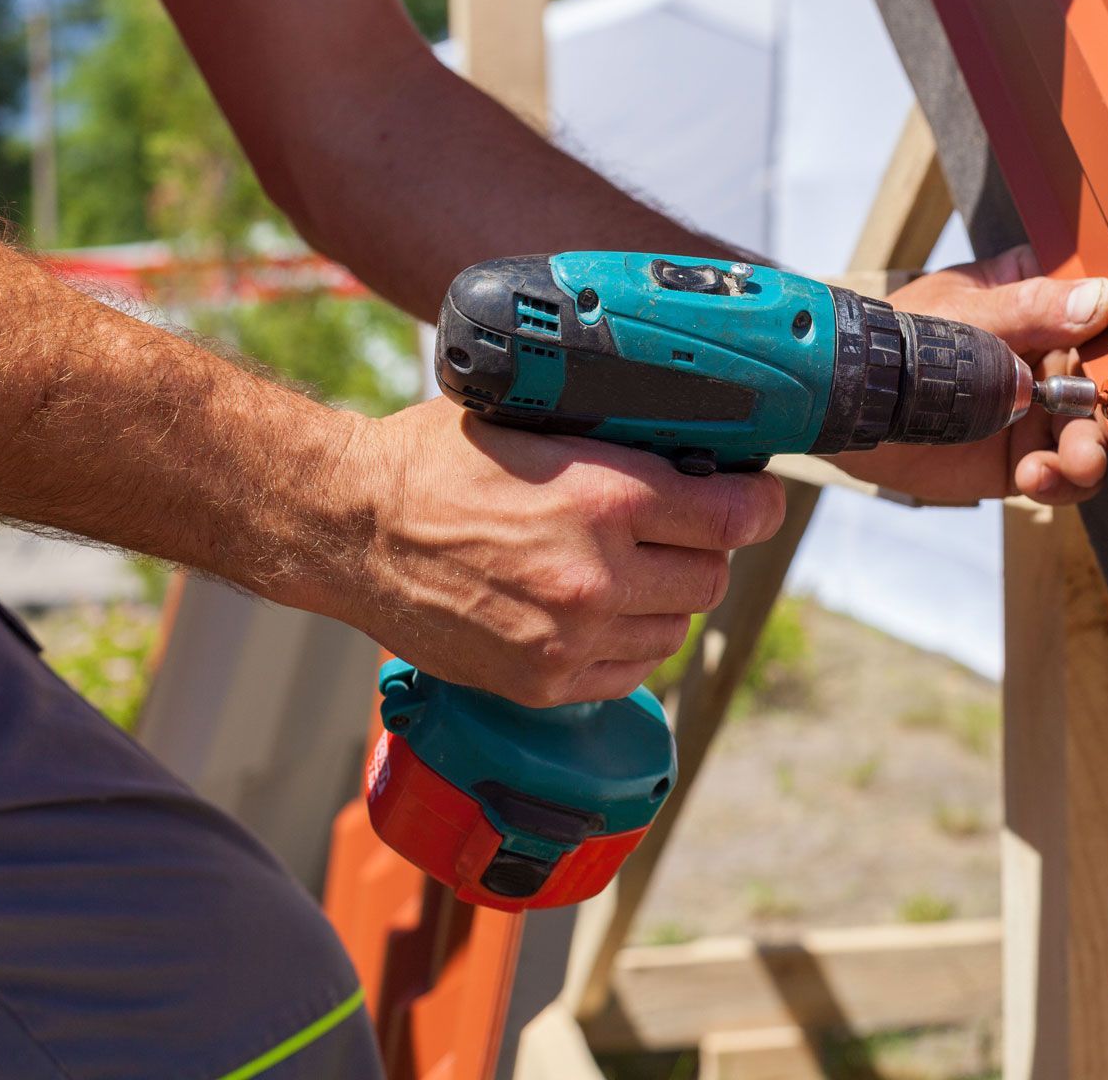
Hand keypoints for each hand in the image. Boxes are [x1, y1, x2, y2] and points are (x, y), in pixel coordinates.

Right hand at [325, 397, 785, 704]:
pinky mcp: (543, 682)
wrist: (351, 529)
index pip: (734, 516)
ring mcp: (571, 638)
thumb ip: (621, 449)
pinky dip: (626, 645)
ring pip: (674, 629)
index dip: (756, 505)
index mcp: (605, 497)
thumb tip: (697, 457)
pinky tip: (598, 615)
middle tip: (674, 530)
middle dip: (701, 550)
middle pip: (710, 577)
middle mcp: (598, 575)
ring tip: (626, 572)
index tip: (755, 500)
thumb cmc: (436, 463)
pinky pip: (629, 673)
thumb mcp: (540, 424)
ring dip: (664, 601)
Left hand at [835, 244, 1107, 503]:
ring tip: (1074, 464)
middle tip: (1097, 429)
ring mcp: (1038, 411)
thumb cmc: (906, 339)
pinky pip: (1060, 474)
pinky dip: (1060, 481)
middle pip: (1104, 382)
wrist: (853, 404)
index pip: (1098, 312)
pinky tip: (1038, 477)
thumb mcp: (971, 314)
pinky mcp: (1022, 457)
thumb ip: (1033, 308)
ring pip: (1089, 433)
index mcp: (1039, 302)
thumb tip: (1099, 298)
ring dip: (1089, 452)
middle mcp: (1048, 357)